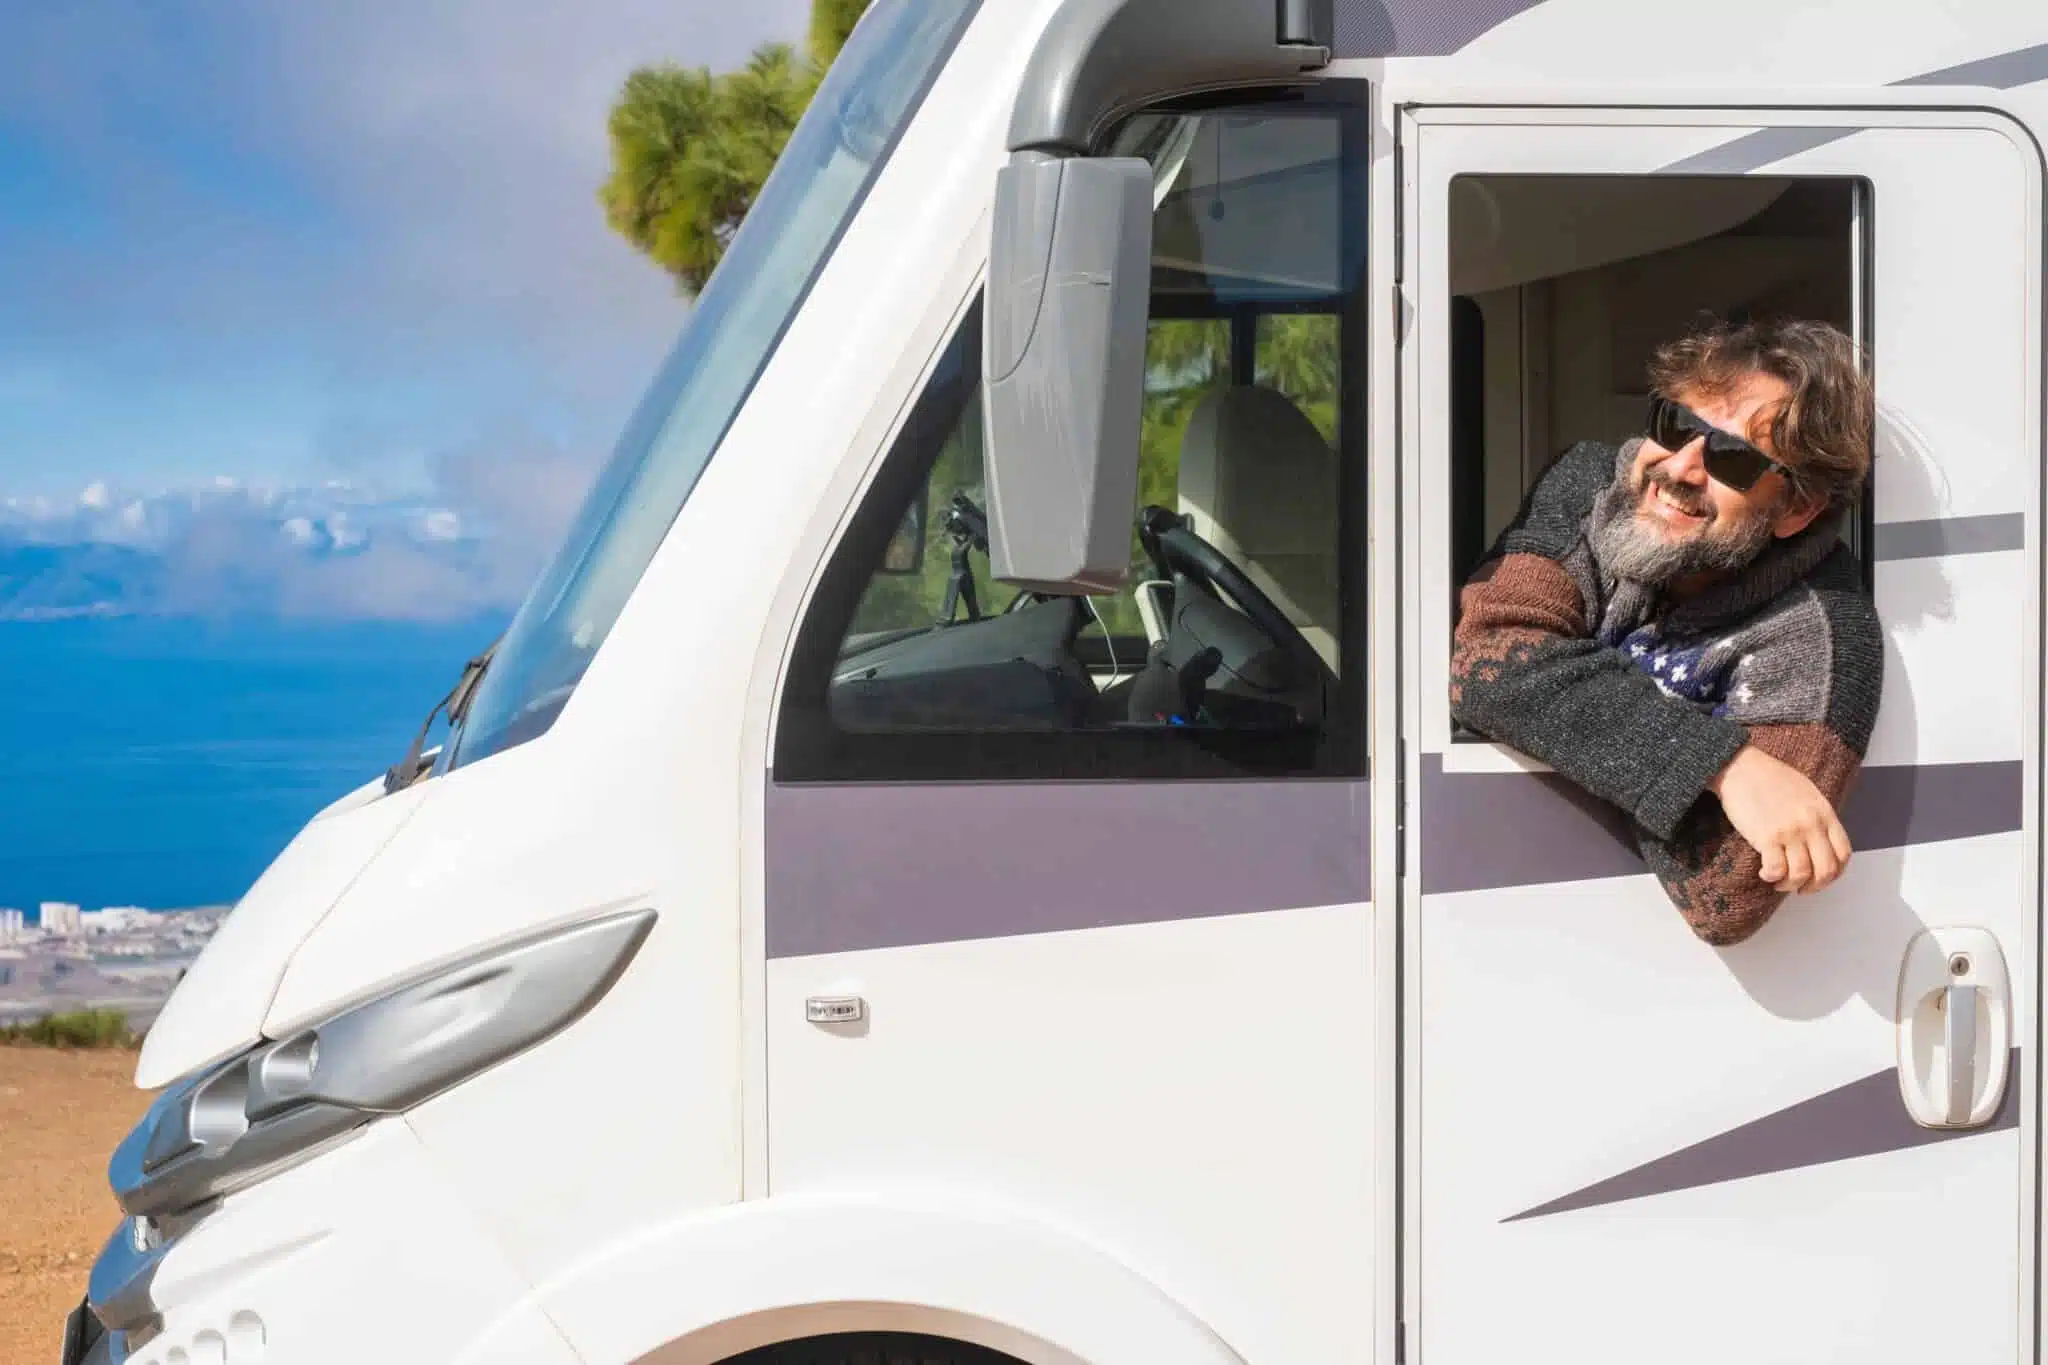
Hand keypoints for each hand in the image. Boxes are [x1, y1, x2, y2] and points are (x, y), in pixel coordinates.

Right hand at [1707, 744, 1851, 893]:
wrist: (1742, 767)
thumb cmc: (1770, 778)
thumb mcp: (1807, 793)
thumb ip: (1818, 818)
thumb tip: (1819, 844)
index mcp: (1824, 813)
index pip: (1843, 853)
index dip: (1835, 873)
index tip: (1821, 877)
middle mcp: (1811, 824)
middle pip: (1826, 869)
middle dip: (1814, 886)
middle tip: (1801, 888)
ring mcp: (1790, 831)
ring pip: (1801, 874)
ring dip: (1790, 885)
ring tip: (1779, 881)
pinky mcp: (1767, 836)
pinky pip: (1776, 869)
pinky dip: (1771, 877)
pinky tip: (1765, 873)